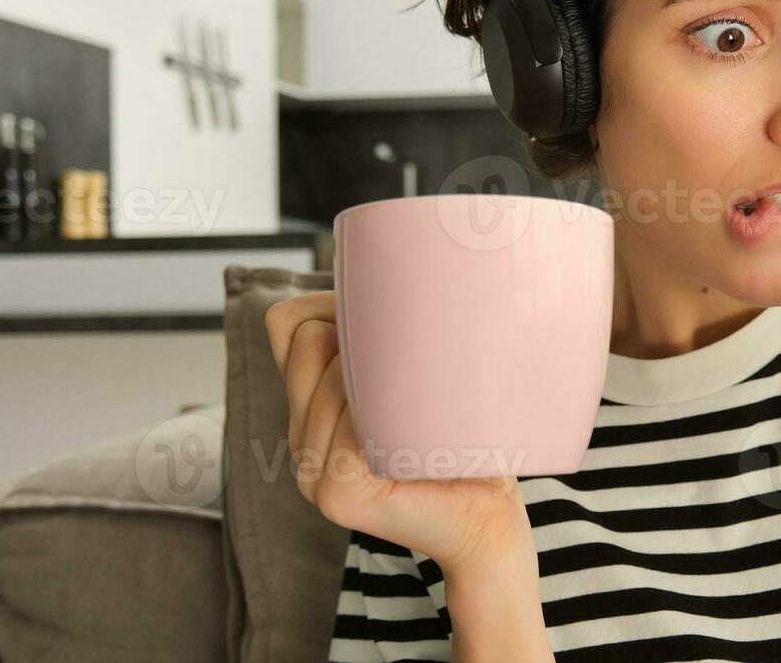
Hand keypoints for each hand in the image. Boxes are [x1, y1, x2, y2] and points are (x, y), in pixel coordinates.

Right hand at [264, 291, 536, 572]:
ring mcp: (310, 475)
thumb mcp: (410, 370)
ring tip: (427, 411)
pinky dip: (387, 420)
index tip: (395, 327)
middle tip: (425, 373)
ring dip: (384, 380)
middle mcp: (298, 441)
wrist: (493, 513)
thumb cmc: (462, 435)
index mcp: (306, 408)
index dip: (336, 305)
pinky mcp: (338, 497)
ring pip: (328, 381)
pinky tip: (419, 440)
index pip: (286, 323)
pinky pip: (349, 427)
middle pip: (306, 343)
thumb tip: (364, 267)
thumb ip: (375, 333)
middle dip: (365, 338)